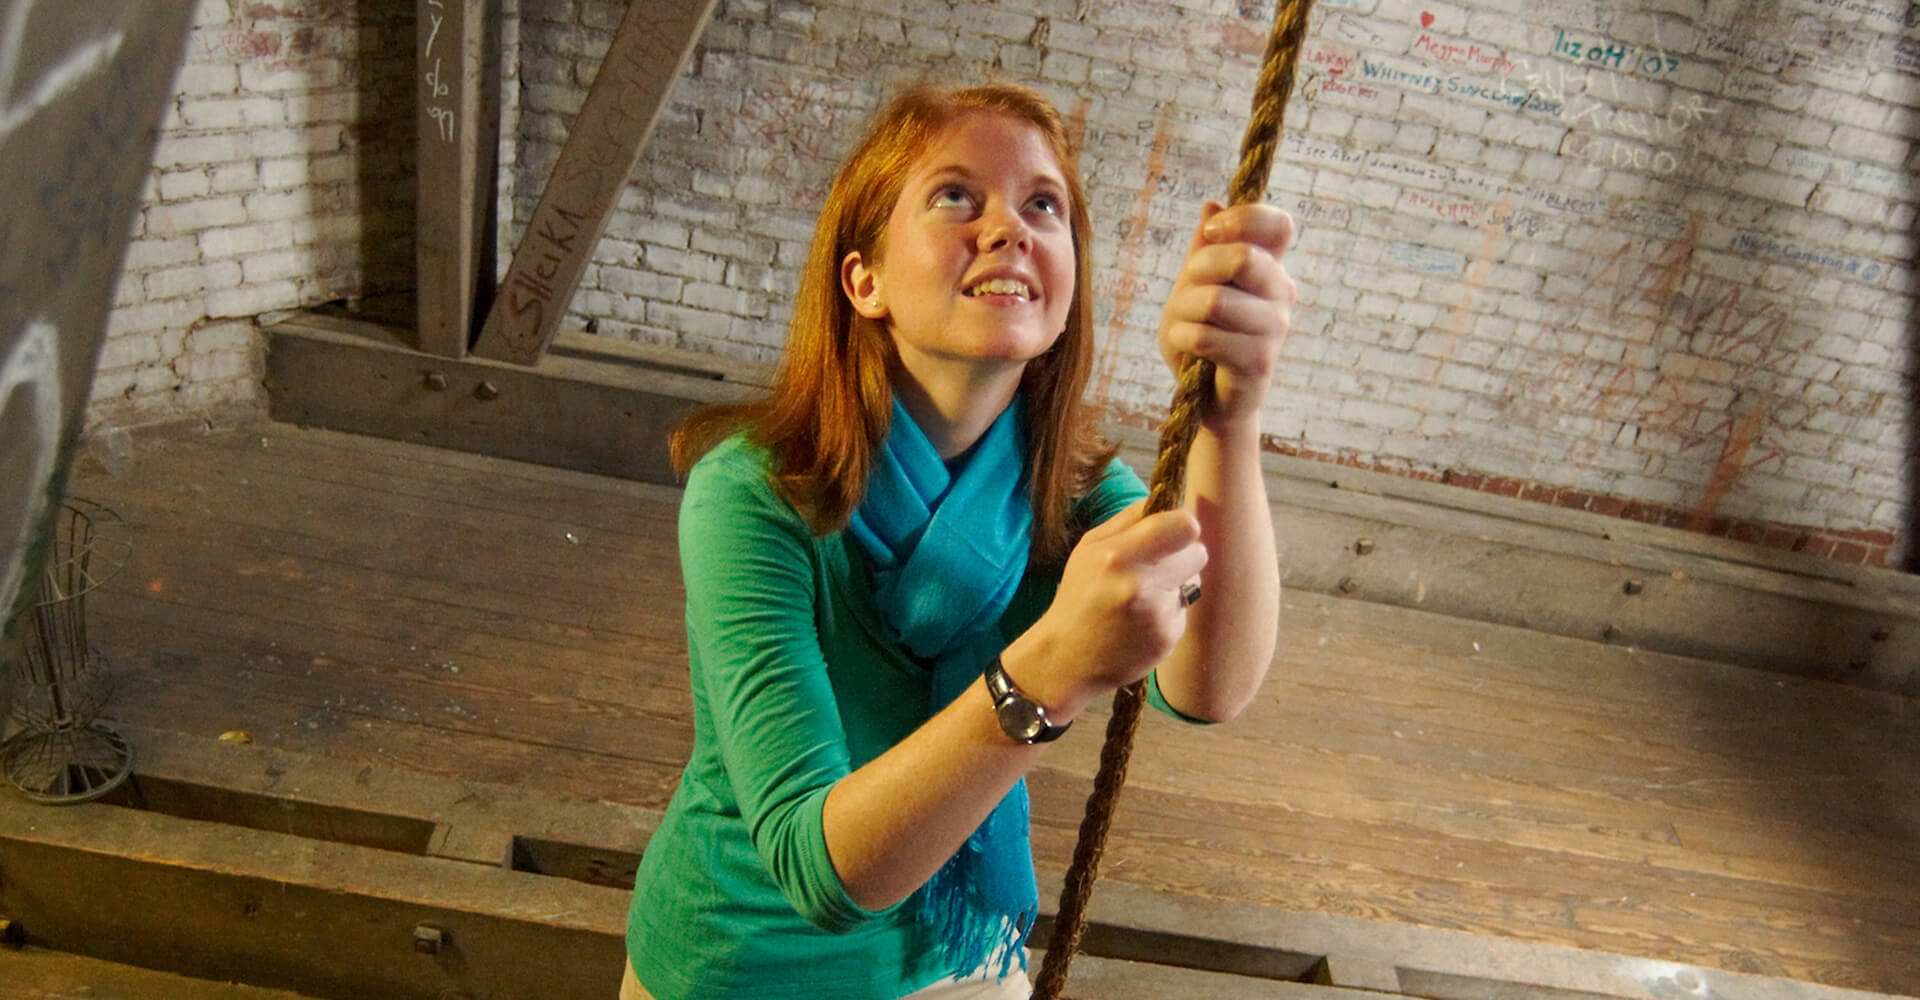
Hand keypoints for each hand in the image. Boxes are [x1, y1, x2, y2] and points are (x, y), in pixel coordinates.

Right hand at [1004, 501, 1207, 719]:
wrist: (1067, 659)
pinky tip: (1142, 621)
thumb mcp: (1089, 547)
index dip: (1181, 526)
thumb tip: (1165, 496)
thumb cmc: (1078, 596)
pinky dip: (1168, 612)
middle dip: (1182, 555)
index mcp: (1118, 555)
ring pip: (1195, 582)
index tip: (1169, 532)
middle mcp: (1140, 585)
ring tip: (1143, 597)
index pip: (1185, 526)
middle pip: (1198, 552)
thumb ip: (1129, 519)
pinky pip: (1184, 611)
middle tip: (1156, 566)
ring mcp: (1157, 615)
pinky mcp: (1168, 639)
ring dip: (1177, 584)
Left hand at [1157, 202, 1295, 424]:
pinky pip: (1206, 336)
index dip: (1244, 219)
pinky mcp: (1259, 361)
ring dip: (1182, 314)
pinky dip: (1182, 339)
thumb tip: (1213, 205)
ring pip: (1214, 301)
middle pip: (1242, 257)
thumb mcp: (1193, 288)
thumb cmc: (1201, 339)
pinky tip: (1188, 352)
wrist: (1208, 401)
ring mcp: (1275, 328)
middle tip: (1188, 292)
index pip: (1278, 225)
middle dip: (1199, 270)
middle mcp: (1282, 293)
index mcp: (1270, 268)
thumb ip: (1203, 250)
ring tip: (1185, 329)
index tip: (1211, 233)